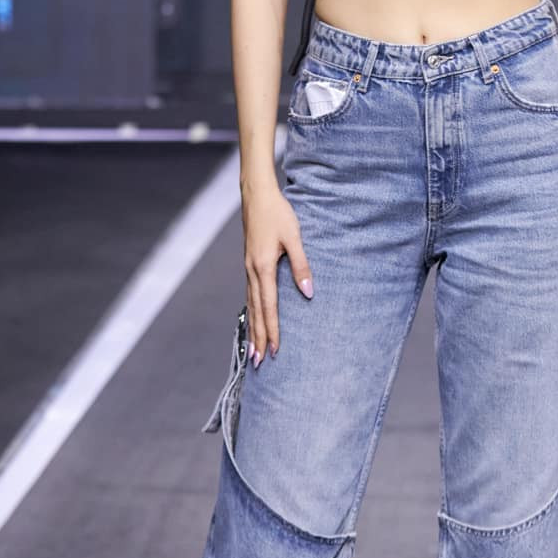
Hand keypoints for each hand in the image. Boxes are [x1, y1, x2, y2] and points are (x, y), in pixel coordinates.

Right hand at [242, 182, 312, 362]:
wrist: (256, 195)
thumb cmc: (278, 214)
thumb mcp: (294, 238)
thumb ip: (302, 266)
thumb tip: (309, 293)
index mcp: (263, 267)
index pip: (269, 306)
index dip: (272, 330)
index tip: (274, 350)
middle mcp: (252, 272)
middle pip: (256, 312)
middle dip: (258, 338)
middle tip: (258, 362)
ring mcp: (248, 268)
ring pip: (251, 305)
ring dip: (252, 328)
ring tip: (253, 350)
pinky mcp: (250, 264)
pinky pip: (251, 295)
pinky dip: (252, 312)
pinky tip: (254, 320)